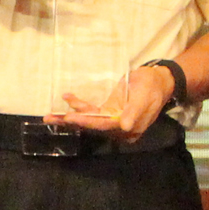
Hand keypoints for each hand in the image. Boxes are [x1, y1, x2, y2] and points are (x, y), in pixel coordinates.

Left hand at [48, 62, 176, 142]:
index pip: (104, 127)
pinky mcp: (109, 112)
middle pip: (92, 127)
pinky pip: (91, 112)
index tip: (71, 118)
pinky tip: (68, 97)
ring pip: (88, 121)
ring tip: (49, 115)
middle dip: (71, 123)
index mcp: (129, 128)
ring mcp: (113, 120)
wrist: (159, 80)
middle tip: (50, 119)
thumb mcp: (145, 97)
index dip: (87, 122)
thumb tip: (125, 126)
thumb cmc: (152, 87)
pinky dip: (79, 106)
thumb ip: (134, 112)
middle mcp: (119, 128)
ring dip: (69, 117)